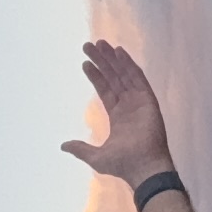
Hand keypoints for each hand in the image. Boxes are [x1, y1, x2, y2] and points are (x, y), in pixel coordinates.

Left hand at [59, 40, 173, 185]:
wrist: (143, 168)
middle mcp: (129, 105)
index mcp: (118, 116)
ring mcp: (139, 102)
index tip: (85, 63)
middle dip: (102, 61)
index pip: (105, 90)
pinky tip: (119, 52)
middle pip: (113, 77)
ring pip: (124, 74)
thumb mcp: (96, 157)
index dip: (96, 76)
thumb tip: (63, 145)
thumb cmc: (123, 164)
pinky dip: (129, 64)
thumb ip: (81, 149)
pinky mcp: (148, 100)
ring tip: (101, 43)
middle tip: (89, 45)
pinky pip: (138, 78)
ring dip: (113, 58)